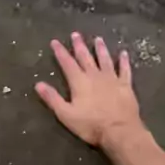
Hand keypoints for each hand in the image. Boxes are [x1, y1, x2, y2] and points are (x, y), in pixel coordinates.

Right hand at [35, 32, 141, 147]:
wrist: (119, 130)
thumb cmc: (90, 125)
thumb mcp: (66, 114)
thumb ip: (52, 98)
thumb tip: (38, 84)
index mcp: (79, 82)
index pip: (67, 63)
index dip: (60, 52)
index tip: (55, 42)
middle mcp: (95, 76)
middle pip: (85, 57)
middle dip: (79, 46)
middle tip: (76, 34)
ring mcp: (112, 79)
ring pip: (105, 60)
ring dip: (100, 49)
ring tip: (98, 39)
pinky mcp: (126, 85)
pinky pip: (124, 69)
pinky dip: (124, 61)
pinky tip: (123, 53)